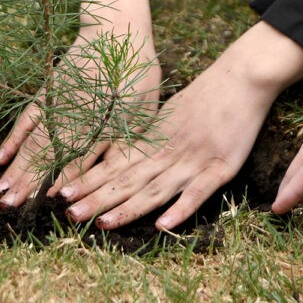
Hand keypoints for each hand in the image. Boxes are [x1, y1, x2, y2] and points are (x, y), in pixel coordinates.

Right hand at [0, 0, 161, 206]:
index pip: (79, 158)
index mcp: (102, 124)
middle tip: (9, 207)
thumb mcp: (143, 112)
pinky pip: (26, 119)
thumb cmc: (137, 75)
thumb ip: (124, 145)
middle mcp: (74, 117)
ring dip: (17, 168)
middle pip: (48, 154)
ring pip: (34, 141)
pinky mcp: (46, 93)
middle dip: (29, 183)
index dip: (63, 180)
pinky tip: (2, 157)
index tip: (46, 201)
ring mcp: (56, 104)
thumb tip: (109, 177)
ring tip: (1, 191)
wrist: (116, 31)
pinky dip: (13, 138)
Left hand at [59, 22, 302, 230]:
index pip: (115, 165)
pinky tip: (162, 225)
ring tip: (102, 224)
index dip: (88, 180)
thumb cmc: (207, 94)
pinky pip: (197, 192)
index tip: (60, 192)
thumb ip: (149, 139)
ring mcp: (193, 159)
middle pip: (127, 179)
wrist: (242, 76)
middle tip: (68, 214)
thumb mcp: (169, 115)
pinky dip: (180, 209)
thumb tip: (122, 156)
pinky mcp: (221, 167)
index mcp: (154, 139)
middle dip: (96, 198)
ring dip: (128, 209)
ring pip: (155, 189)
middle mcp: (168, 151)